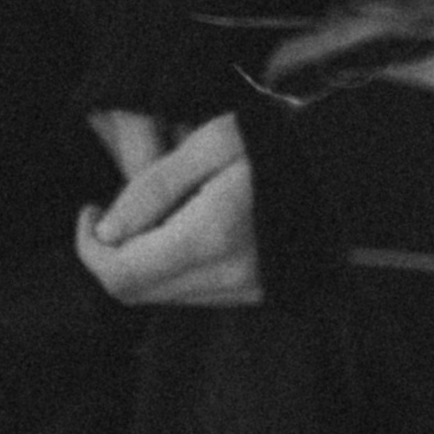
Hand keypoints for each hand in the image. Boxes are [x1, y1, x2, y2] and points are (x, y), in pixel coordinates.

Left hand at [74, 109, 263, 307]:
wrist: (346, 159)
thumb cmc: (275, 137)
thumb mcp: (212, 140)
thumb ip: (154, 186)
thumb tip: (106, 232)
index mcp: (213, 234)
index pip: (123, 273)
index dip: (89, 249)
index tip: (88, 211)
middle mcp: (229, 274)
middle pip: (136, 292)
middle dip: (110, 254)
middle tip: (108, 211)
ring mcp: (246, 290)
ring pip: (161, 296)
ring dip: (139, 261)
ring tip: (150, 213)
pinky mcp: (256, 292)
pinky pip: (191, 293)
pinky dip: (169, 265)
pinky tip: (179, 227)